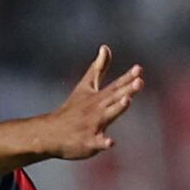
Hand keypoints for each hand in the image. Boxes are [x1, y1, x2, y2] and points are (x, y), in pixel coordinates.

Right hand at [47, 45, 142, 160]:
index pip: (116, 85)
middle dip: (127, 89)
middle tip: (139, 81)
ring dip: (116, 108)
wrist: (51, 132)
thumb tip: (105, 47)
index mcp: (98, 97)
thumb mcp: (85, 86)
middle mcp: (97, 109)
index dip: (128, 77)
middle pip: (114, 97)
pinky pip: (97, 142)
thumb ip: (98, 68)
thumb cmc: (72, 109)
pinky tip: (110, 142)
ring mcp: (92, 124)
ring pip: (107, 116)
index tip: (139, 69)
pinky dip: (103, 142)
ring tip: (126, 100)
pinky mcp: (88, 141)